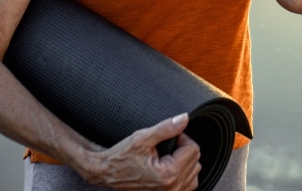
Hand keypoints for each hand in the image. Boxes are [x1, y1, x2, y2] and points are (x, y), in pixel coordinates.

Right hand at [76, 113, 201, 190]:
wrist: (106, 173)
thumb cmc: (121, 156)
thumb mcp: (142, 138)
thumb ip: (166, 128)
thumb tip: (185, 118)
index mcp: (168, 174)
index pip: (193, 149)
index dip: (181, 138)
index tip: (166, 139)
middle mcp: (172, 188)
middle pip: (195, 160)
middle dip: (183, 149)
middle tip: (164, 148)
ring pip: (195, 171)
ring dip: (185, 161)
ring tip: (166, 158)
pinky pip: (190, 183)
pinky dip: (184, 174)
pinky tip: (170, 167)